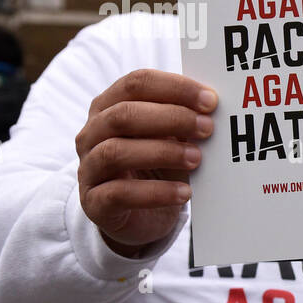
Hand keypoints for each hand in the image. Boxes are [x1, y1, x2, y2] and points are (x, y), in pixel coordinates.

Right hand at [75, 69, 216, 255]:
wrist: (141, 218)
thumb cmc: (159, 168)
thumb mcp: (172, 140)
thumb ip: (185, 122)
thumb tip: (213, 109)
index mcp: (109, 107)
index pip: (136, 83)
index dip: (174, 88)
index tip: (211, 100)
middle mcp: (91, 134)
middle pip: (123, 114)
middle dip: (171, 118)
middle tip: (207, 128)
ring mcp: (88, 169)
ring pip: (115, 152)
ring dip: (162, 152)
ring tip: (196, 159)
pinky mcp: (94, 203)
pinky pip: (119, 194)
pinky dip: (156, 192)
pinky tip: (184, 193)